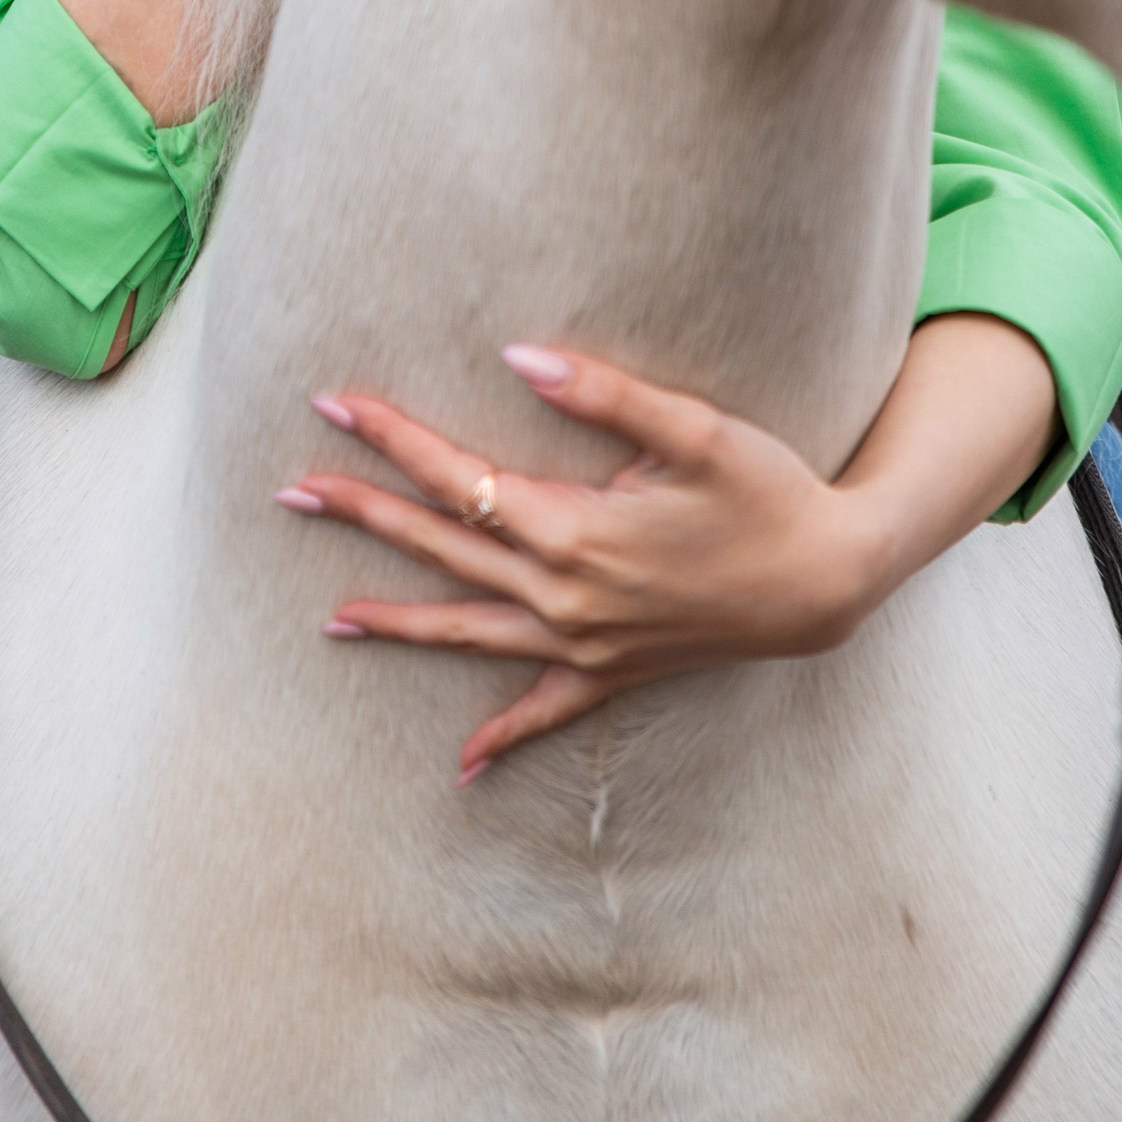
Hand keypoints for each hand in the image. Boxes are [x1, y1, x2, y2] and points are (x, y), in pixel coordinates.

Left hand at [276, 317, 1055, 782]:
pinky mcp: (615, 674)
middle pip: (444, 548)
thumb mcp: (694, 429)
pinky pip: (544, 710)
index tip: (335, 404)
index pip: (458, 476)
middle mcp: (565, 596)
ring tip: (332, 617)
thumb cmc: (766, 491)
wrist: (829, 581)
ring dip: (400, 622)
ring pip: (471, 632)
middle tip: (293, 488)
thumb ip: (603, 394)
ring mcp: (586, 644)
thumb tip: (515, 357)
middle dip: (365, 516)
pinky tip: (462, 764)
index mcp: (573, 530)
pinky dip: (502, 736)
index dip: (393, 439)